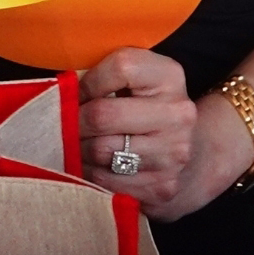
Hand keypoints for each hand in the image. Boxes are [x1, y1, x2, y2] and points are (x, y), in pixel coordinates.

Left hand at [76, 50, 244, 220]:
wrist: (195, 155)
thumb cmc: (147, 110)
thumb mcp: (136, 81)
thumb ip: (104, 76)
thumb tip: (58, 92)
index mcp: (170, 77)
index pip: (120, 67)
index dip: (87, 81)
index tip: (77, 93)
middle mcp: (178, 114)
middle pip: (102, 115)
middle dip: (73, 122)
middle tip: (63, 125)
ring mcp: (173, 154)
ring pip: (100, 152)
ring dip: (78, 150)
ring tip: (76, 145)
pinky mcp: (163, 187)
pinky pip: (106, 182)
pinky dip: (90, 175)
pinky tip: (91, 167)